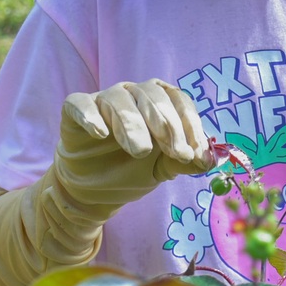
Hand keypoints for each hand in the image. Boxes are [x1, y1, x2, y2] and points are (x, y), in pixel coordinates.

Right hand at [0, 80, 216, 285]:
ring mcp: (102, 100)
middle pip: (152, 95)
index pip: (178, 101)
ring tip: (140, 151)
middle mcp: (132, 95)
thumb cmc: (130, 171)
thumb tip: (210, 160)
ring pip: (119, 100)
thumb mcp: (161, 169)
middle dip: (167, 124)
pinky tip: (100, 133)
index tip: (193, 152)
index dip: (189, 124)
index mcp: (157, 102)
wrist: (93, 191)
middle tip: (175, 153)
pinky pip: (81, 104)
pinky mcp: (75, 110)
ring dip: (133, 124)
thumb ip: (183, 162)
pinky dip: (91, 116)